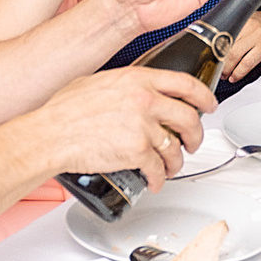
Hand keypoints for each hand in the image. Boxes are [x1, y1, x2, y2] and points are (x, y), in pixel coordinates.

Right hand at [38, 66, 214, 190]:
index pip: (186, 84)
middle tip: (192, 142)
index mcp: (139, 79)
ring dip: (176, 161)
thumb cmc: (65, 110)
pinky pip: (158, 169)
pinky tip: (155, 181)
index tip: (209, 104)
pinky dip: (159, 179)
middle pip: (189, 118)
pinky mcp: (137, 152)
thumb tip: (137, 91)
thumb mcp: (99, 81)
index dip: (204, 96)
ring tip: (170, 166)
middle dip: (196, 134)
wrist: (51, 134)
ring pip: (176, 147)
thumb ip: (125, 84)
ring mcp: (143, 126)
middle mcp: (146, 100)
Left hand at [221, 8, 260, 83]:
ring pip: (235, 55)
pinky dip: (239, 72)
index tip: (210, 58)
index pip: (222, 34)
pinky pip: (247, 63)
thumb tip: (216, 42)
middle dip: (219, 61)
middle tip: (218, 70)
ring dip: (227, 69)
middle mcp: (249, 27)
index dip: (214, 49)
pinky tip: (235, 76)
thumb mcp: (250, 22)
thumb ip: (236, 30)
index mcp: (243, 20)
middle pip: (226, 45)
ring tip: (225, 75)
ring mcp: (258, 37)